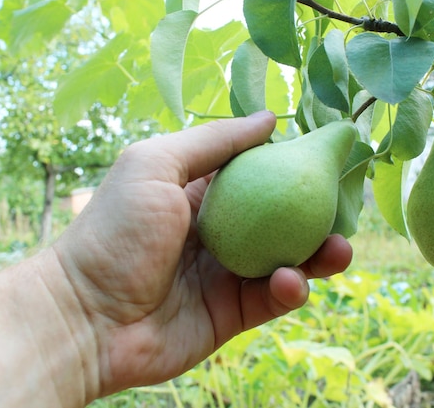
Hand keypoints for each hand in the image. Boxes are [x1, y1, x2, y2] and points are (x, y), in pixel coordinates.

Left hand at [53, 111, 352, 396]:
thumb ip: (214, 142)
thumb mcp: (157, 164)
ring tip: (339, 249)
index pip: (258, 173)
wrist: (86, 315)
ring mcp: (226, 273)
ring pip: (287, 260)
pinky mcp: (231, 314)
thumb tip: (270, 118)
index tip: (328, 156)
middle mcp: (218, 231)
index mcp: (199, 192)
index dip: (292, 165)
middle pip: (281, 218)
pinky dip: (291, 289)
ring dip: (319, 255)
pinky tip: (291, 281)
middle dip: (316, 213)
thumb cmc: (116, 231)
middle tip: (346, 210)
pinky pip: (273, 299)